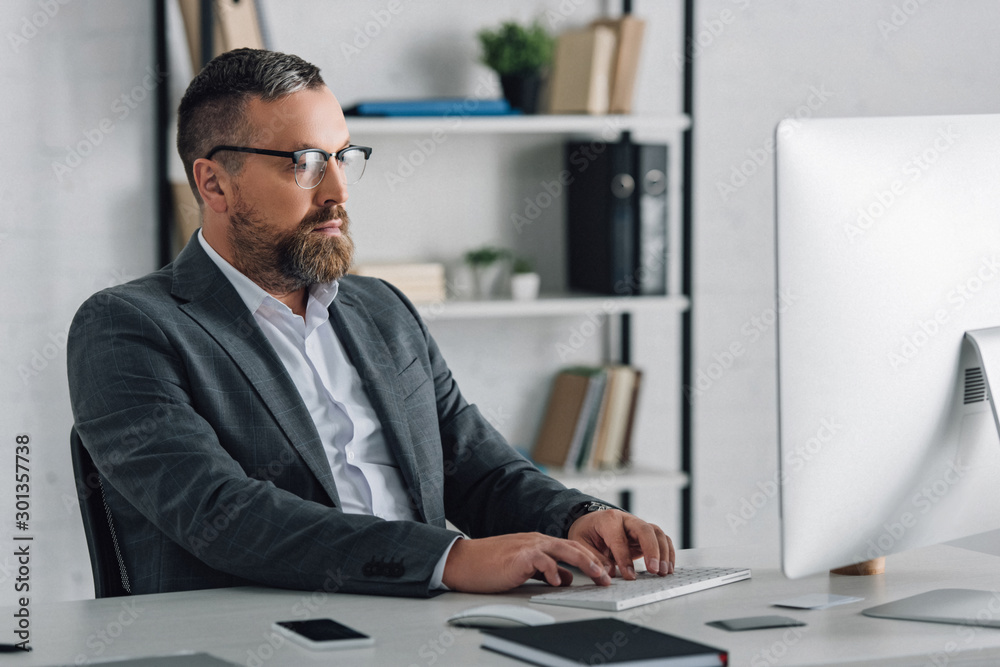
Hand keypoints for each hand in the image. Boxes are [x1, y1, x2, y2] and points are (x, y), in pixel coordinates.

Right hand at [441, 533, 612, 593]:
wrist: (463, 561)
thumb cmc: (489, 565)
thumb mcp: (523, 568)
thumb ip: (545, 571)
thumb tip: (565, 578)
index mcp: (538, 543)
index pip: (571, 548)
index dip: (590, 559)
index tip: (603, 573)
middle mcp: (536, 541)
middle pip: (573, 547)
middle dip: (594, 562)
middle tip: (608, 577)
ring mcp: (528, 546)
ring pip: (564, 550)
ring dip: (584, 564)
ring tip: (597, 576)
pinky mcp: (519, 556)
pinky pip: (542, 561)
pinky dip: (553, 570)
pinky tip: (558, 581)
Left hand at [567, 510, 673, 579]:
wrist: (591, 522)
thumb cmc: (586, 532)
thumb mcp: (580, 542)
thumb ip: (593, 557)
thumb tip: (608, 573)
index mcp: (608, 520)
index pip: (619, 539)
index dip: (625, 558)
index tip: (629, 576)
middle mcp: (626, 519)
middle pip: (645, 530)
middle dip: (652, 550)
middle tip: (654, 570)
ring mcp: (638, 525)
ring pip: (657, 533)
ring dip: (663, 553)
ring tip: (663, 572)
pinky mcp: (645, 534)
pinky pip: (661, 539)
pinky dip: (667, 552)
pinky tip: (667, 567)